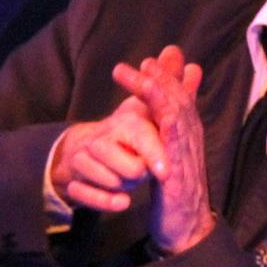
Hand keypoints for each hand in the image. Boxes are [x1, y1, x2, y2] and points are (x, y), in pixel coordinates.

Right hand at [48, 93, 165, 214]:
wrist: (83, 150)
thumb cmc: (126, 133)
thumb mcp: (149, 112)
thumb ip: (172, 91)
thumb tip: (194, 66)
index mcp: (125, 123)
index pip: (141, 137)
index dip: (154, 154)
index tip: (165, 171)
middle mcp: (100, 138)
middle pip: (132, 170)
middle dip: (143, 174)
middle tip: (141, 166)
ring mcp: (82, 158)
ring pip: (114, 183)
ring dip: (125, 185)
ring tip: (125, 174)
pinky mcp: (72, 179)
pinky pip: (88, 195)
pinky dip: (106, 201)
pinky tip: (121, 201)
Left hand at [110, 46, 212, 255]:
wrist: (186, 228)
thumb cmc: (176, 194)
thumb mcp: (169, 158)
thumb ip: (166, 134)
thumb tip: (163, 116)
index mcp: (186, 136)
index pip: (180, 99)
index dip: (167, 78)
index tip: (152, 60)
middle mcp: (191, 140)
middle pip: (180, 101)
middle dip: (164, 78)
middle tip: (147, 59)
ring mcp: (187, 155)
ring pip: (178, 115)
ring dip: (160, 91)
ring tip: (142, 73)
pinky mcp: (179, 172)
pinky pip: (176, 143)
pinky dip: (171, 122)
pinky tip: (161, 110)